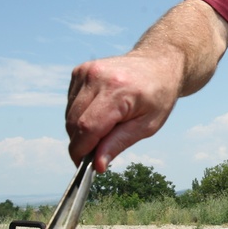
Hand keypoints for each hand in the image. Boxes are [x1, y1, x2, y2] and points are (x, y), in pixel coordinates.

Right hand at [65, 51, 181, 171]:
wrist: (158, 64)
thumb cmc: (158, 95)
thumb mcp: (148, 125)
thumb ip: (119, 143)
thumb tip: (97, 165)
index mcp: (118, 90)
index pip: (87, 127)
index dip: (81, 151)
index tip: (84, 165)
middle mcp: (97, 77)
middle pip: (74, 123)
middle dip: (82, 143)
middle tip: (100, 149)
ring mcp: (86, 71)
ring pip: (69, 115)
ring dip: (81, 129)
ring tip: (107, 124)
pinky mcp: (80, 71)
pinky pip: (71, 103)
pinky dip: (81, 114)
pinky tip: (101, 110)